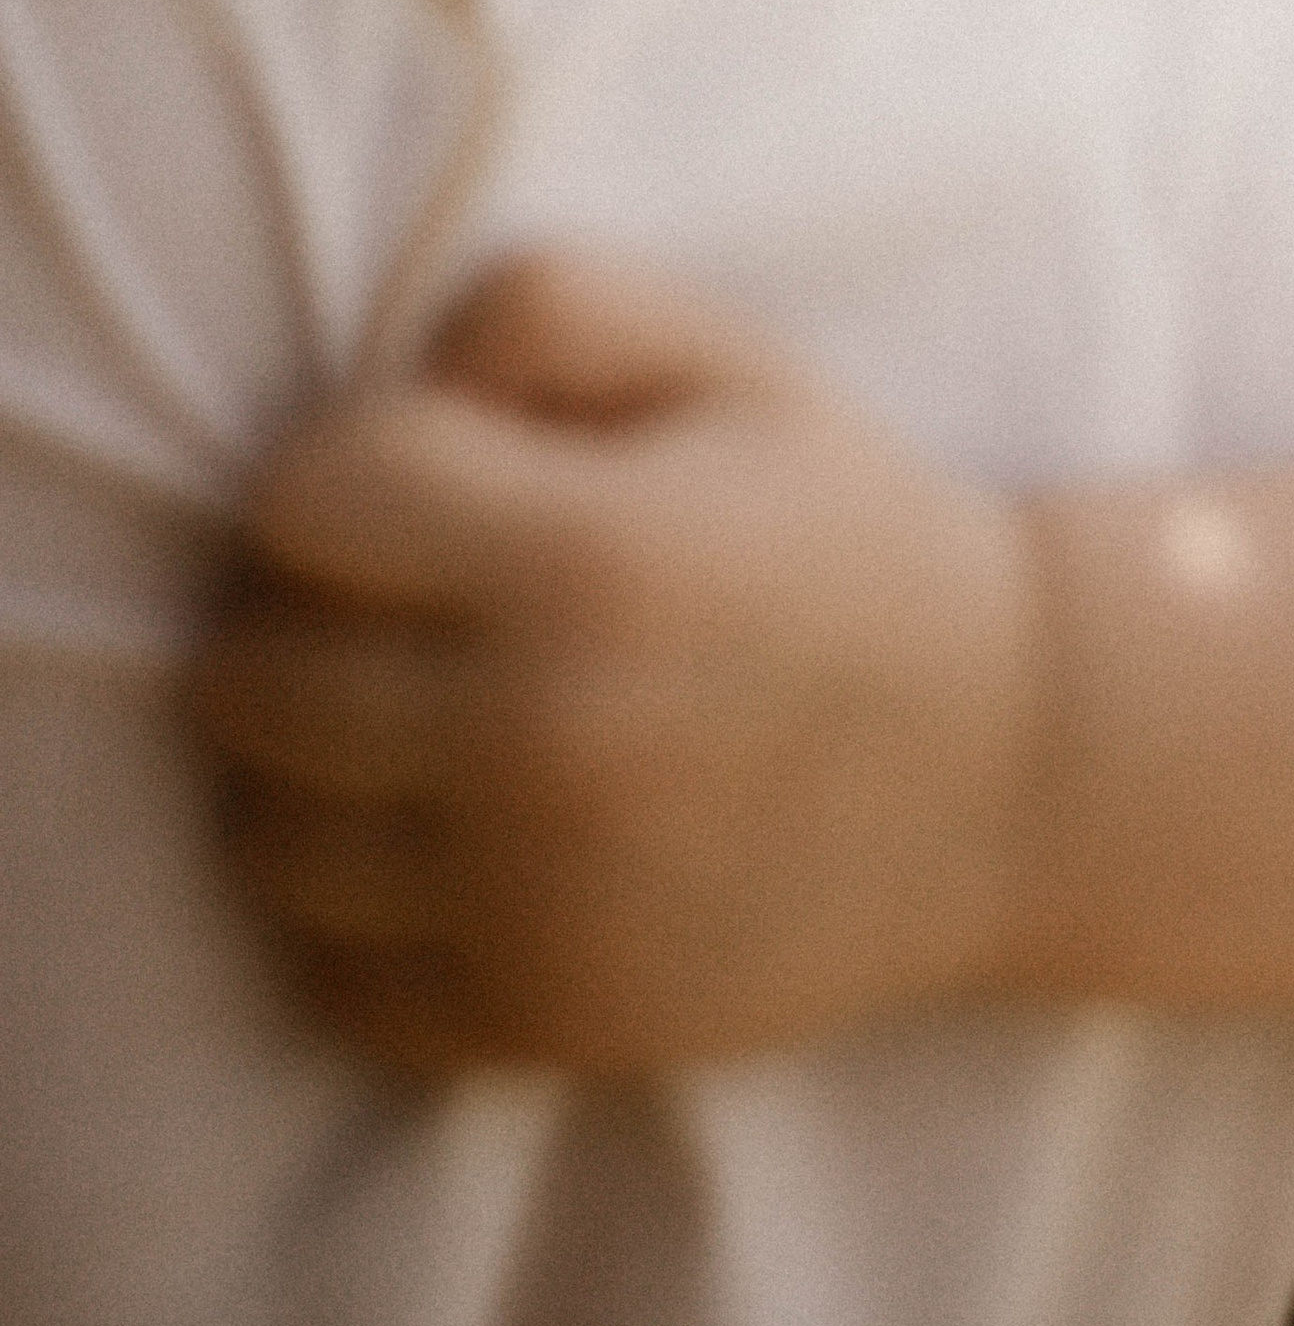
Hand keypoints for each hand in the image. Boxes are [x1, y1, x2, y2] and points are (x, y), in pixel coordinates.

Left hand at [191, 250, 1035, 1073]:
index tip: (437, 480)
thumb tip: (394, 398)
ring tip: (421, 722)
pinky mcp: (544, 1019)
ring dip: (313, 771)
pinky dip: (363, 912)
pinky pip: (332, 976)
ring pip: (263, 838)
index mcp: (588, 559)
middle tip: (413, 603)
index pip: (302, 499)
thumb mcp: (730, 353)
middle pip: (245, 677)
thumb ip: (537, 307)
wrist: (1016, 767)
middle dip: (308, 615)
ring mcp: (537, 902)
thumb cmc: (845, 528)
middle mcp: (544, 743)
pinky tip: (458, 839)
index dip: (352, 467)